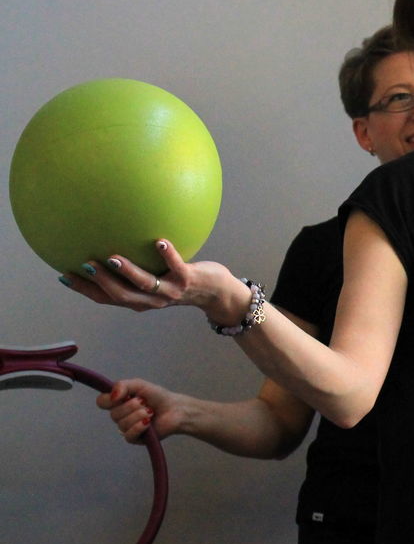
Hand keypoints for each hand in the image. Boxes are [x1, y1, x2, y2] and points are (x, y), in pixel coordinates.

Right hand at [60, 239, 244, 321]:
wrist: (218, 293)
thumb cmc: (182, 282)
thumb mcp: (155, 280)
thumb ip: (137, 271)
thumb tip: (113, 247)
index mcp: (140, 301)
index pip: (107, 299)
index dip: (86, 290)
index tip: (65, 276)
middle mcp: (153, 300)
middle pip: (121, 295)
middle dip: (102, 282)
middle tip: (84, 265)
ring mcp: (171, 290)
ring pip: (145, 284)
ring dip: (128, 272)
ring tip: (112, 258)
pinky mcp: (189, 279)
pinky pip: (177, 266)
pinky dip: (169, 255)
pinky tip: (160, 241)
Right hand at [97, 378, 184, 442]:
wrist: (175, 409)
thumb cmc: (158, 397)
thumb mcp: (140, 385)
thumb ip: (123, 385)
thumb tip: (112, 395)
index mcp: (118, 402)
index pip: (101, 402)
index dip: (108, 400)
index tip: (121, 396)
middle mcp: (120, 415)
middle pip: (113, 414)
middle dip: (131, 406)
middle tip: (145, 403)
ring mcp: (126, 427)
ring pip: (122, 424)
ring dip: (139, 415)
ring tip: (150, 412)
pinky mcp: (135, 438)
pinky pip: (129, 435)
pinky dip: (139, 427)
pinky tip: (148, 423)